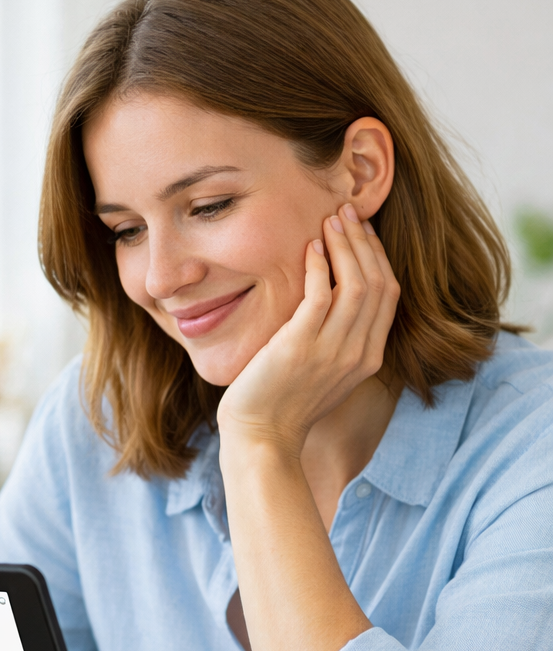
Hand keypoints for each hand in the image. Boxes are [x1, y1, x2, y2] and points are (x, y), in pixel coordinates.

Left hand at [217, 203, 399, 459]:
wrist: (261, 438)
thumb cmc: (280, 406)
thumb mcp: (319, 373)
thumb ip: (332, 342)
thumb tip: (324, 304)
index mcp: (367, 359)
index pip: (388, 296)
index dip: (378, 258)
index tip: (362, 232)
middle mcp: (358, 353)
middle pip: (380, 284)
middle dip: (366, 243)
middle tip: (348, 212)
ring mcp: (333, 351)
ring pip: (358, 284)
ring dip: (346, 246)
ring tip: (332, 219)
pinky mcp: (301, 346)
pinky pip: (321, 295)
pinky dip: (320, 266)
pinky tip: (311, 247)